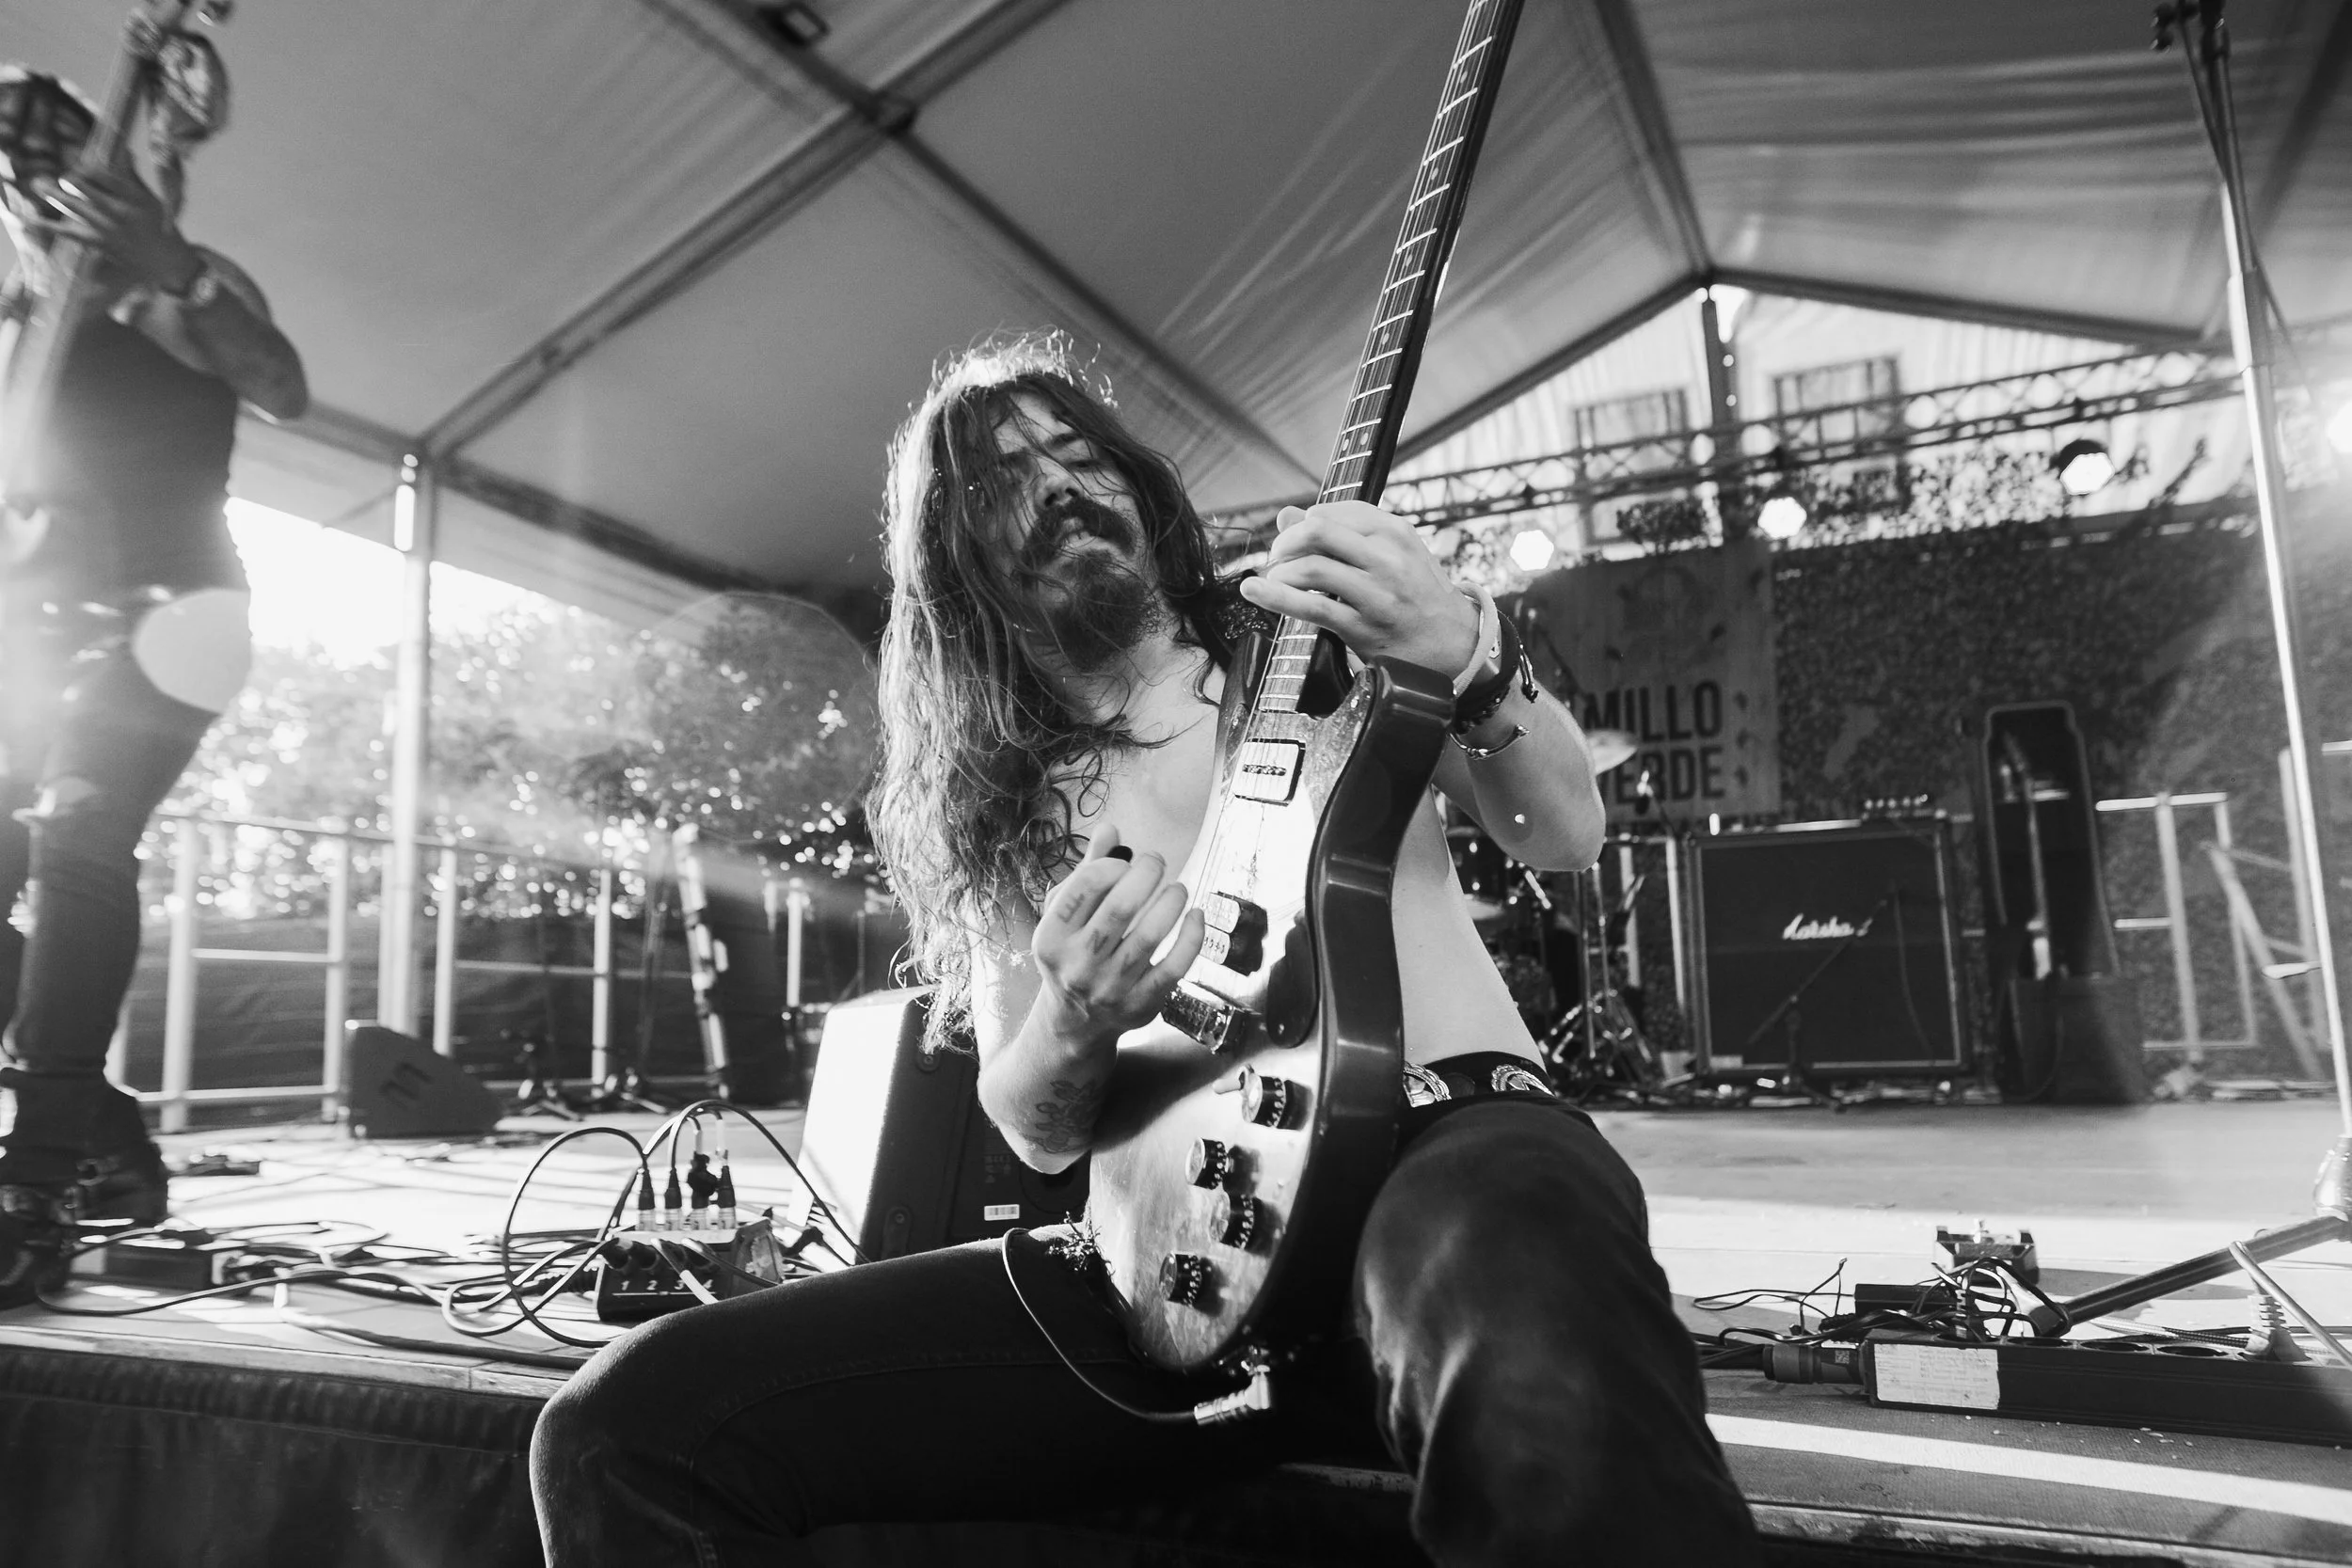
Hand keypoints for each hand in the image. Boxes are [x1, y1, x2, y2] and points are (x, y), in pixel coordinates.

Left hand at [29, 166, 199, 294]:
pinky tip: (29, 219)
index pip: (102, 174)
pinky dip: (47, 226)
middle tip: (68, 179)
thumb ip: (131, 176)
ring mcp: (107, 229)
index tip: (83, 168)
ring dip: (52, 194)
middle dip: (71, 180)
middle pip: (83, 188)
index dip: (87, 168)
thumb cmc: (158, 225)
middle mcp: (119, 212)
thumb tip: (123, 150)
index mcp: (134, 197)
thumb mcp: (150, 198)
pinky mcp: (97, 243)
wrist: (164, 262)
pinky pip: (68, 232)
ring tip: (39, 184)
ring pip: (72, 206)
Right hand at [1031, 825, 1204, 1044]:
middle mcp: (1077, 965)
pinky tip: (1195, 916)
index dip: (1112, 864)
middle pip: (1121, 907)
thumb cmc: (1072, 955)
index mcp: (1052, 937)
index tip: (1126, 861)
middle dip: (1147, 873)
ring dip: (1172, 901)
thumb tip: (1110, 828)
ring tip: (1178, 888)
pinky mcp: (1140, 1006)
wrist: (1075, 1022)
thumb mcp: (1065, 917)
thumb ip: (1087, 872)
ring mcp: (1109, 988)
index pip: (1085, 887)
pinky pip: (1174, 967)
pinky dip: (1191, 937)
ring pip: (1150, 935)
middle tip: (1157, 862)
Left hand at [1237, 499, 1478, 675]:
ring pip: (1310, 567)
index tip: (1294, 539)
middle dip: (1285, 542)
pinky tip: (1254, 591)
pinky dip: (1274, 597)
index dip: (1302, 523)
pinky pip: (1310, 607)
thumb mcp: (1391, 551)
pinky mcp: (1363, 628)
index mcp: (1394, 531)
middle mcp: (1387, 558)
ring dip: (1280, 572)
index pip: (1331, 511)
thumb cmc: (1416, 593)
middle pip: (1316, 531)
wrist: (1454, 643)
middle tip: (1277, 557)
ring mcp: (1376, 593)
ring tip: (1276, 580)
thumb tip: (1286, 514)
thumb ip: (1341, 530)